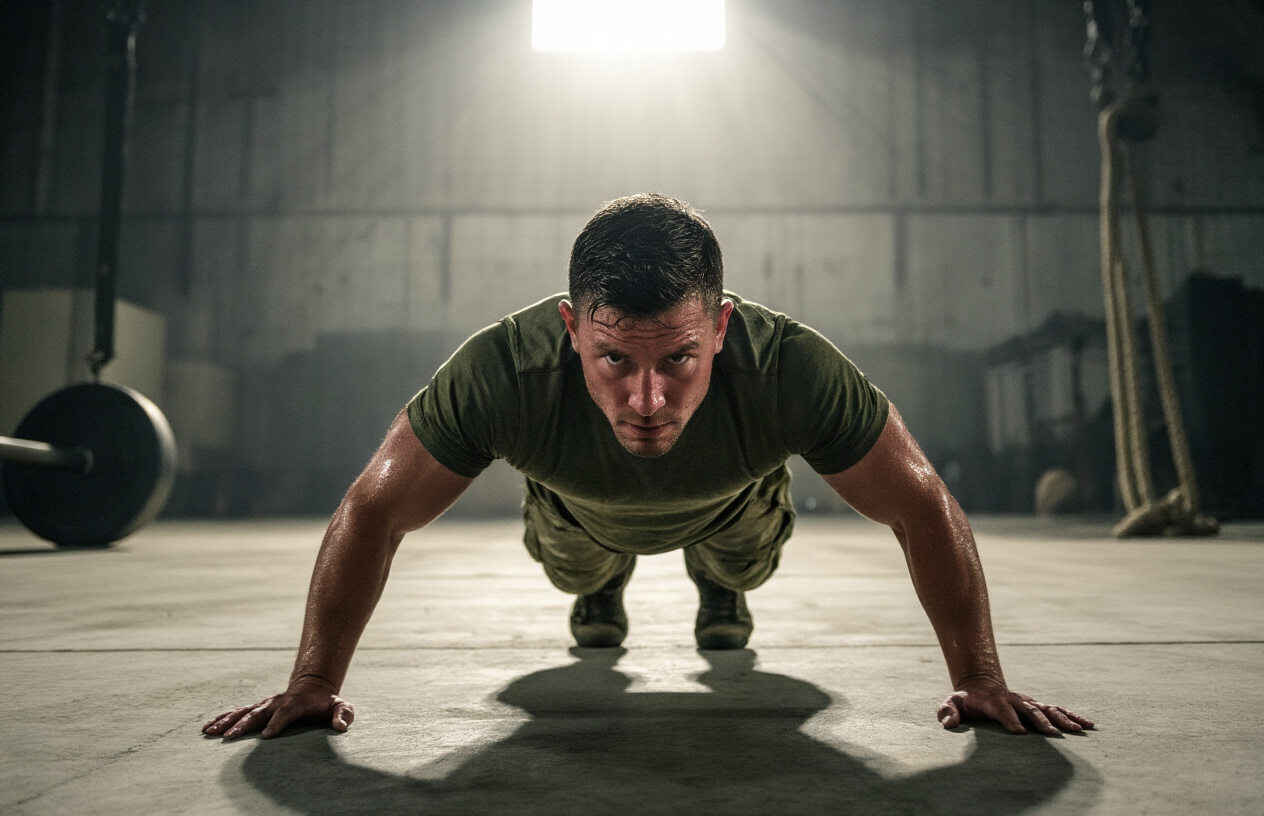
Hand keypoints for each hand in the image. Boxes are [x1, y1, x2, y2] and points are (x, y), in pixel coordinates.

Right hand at [202, 677, 353, 739]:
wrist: (313, 685)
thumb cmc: (326, 701)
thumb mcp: (340, 705)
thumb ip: (343, 714)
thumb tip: (340, 726)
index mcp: (296, 703)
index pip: (286, 713)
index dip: (277, 723)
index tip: (266, 736)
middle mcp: (278, 702)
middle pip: (259, 713)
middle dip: (244, 724)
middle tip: (230, 737)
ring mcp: (266, 704)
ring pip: (244, 711)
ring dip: (228, 721)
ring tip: (210, 731)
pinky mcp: (259, 707)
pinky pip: (239, 711)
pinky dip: (224, 717)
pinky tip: (210, 726)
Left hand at [937, 679, 1093, 734]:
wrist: (981, 685)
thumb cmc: (966, 700)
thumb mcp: (951, 702)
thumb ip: (947, 710)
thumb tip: (948, 723)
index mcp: (994, 700)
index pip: (1003, 710)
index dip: (1010, 720)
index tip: (1020, 733)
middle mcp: (1014, 700)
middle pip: (1029, 709)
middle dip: (1041, 721)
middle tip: (1052, 735)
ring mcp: (1027, 702)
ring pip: (1048, 709)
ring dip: (1063, 718)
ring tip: (1079, 729)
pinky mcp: (1036, 706)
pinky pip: (1057, 710)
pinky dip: (1072, 715)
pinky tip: (1088, 724)